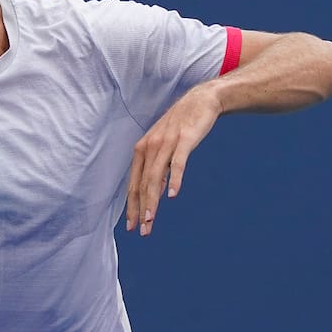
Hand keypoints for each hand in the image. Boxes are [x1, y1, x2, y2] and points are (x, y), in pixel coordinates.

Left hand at [126, 85, 222, 235]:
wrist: (200, 101)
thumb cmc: (180, 127)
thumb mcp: (165, 149)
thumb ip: (158, 169)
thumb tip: (156, 194)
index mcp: (142, 151)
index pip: (133, 184)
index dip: (131, 206)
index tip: (131, 226)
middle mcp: (149, 147)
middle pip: (142, 184)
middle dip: (140, 209)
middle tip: (141, 230)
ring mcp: (166, 143)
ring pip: (155, 177)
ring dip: (152, 201)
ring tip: (151, 220)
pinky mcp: (184, 140)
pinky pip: (177, 163)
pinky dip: (174, 179)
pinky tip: (172, 195)